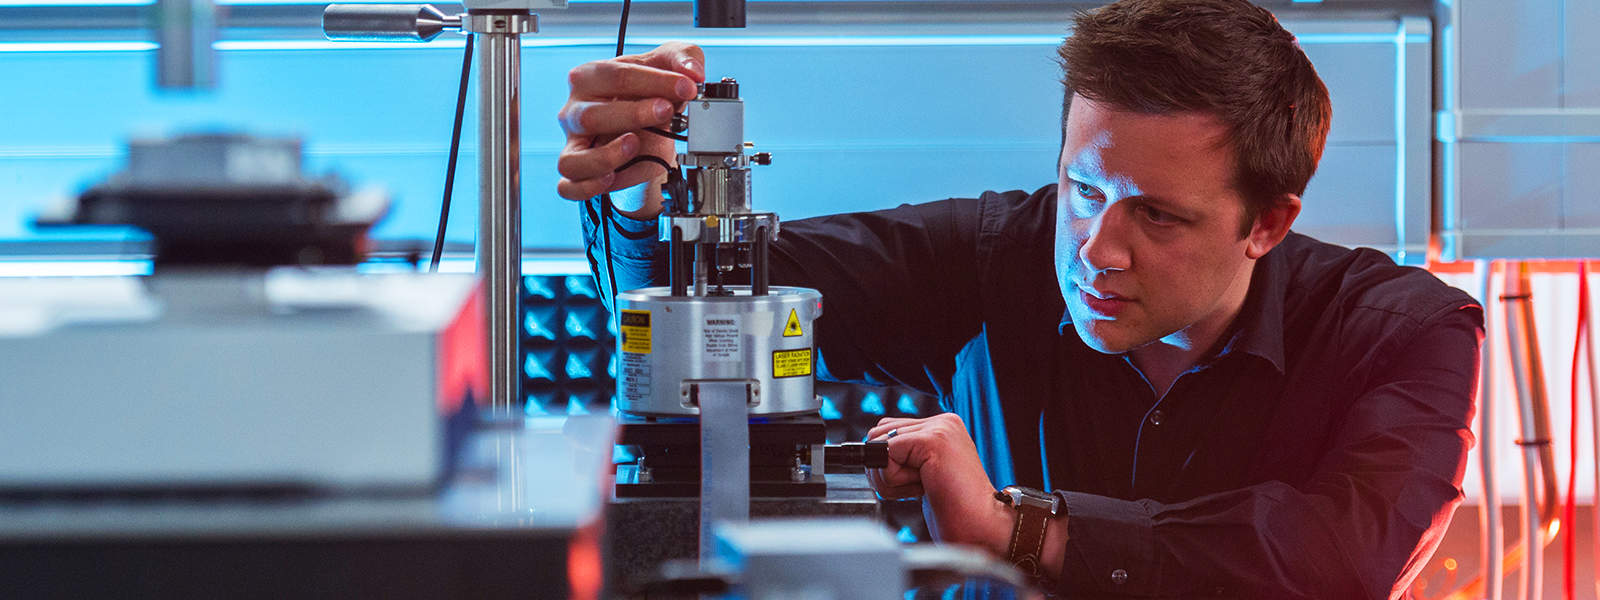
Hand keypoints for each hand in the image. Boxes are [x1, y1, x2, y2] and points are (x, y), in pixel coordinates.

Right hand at [555, 42, 704, 209]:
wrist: (651, 124)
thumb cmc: (650, 91)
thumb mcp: (670, 64)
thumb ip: (684, 58)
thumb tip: (692, 72)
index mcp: (590, 77)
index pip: (614, 76)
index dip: (653, 81)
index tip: (686, 87)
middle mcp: (576, 111)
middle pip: (591, 115)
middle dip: (634, 115)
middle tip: (667, 111)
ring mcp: (575, 144)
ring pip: (574, 158)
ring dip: (606, 157)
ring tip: (635, 145)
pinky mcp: (580, 172)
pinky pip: (570, 186)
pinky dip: (588, 187)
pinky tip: (612, 179)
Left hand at [866, 413, 1012, 557]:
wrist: (981, 528)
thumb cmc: (954, 510)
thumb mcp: (924, 474)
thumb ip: (904, 456)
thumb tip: (869, 451)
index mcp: (942, 427)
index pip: (887, 430)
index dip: (887, 463)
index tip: (917, 483)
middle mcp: (942, 422)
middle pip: (877, 434)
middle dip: (885, 470)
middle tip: (918, 487)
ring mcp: (940, 427)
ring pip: (879, 445)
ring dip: (891, 477)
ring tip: (923, 487)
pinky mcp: (933, 440)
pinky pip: (887, 454)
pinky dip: (895, 480)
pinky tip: (924, 487)